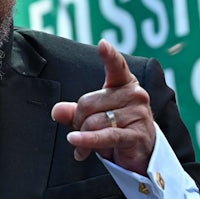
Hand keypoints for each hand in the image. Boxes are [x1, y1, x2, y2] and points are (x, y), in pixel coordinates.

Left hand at [51, 39, 155, 175]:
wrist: (142, 154)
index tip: (103, 44)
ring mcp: (138, 114)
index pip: (117, 66)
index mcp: (125, 84)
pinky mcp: (136, 135)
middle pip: (88, 103)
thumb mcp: (94, 116)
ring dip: (83, 137)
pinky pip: (105, 135)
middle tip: (81, 131)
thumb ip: (75, 110)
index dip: (109, 56)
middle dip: (78, 121)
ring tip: (84, 145)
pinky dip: (87, 141)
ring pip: (93, 122)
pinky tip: (76, 144)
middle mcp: (135, 95)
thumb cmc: (117, 128)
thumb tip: (57, 110)